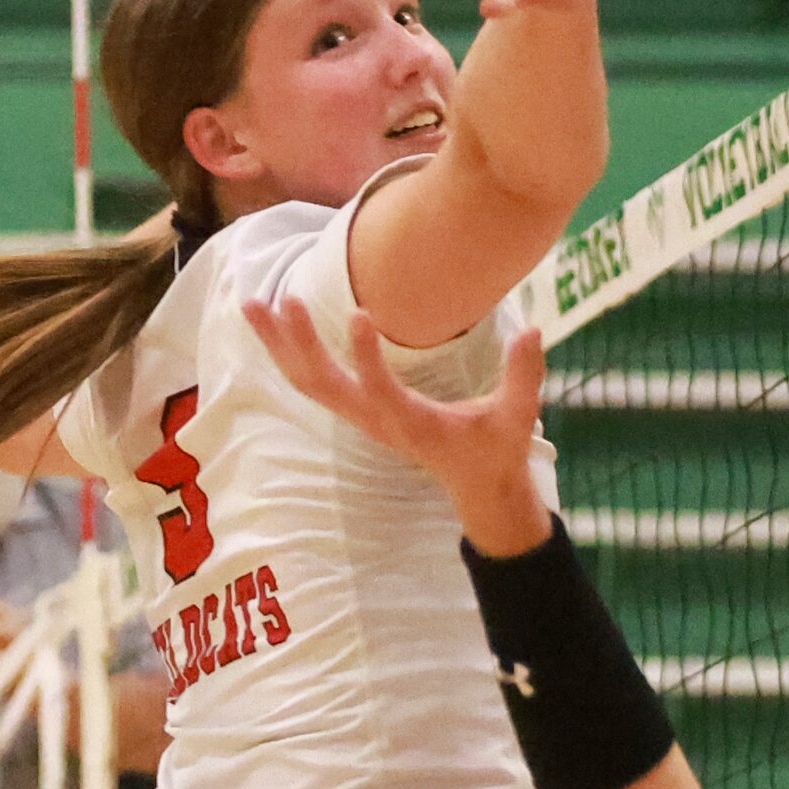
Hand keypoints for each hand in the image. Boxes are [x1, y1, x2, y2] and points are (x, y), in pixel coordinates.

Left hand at [245, 295, 553, 555]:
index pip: (381, 391)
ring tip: (253, 305)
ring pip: (309, 383)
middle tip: (282, 301)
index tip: (358, 312)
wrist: (478, 487)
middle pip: (323, 386)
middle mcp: (378, 422)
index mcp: (414, 425)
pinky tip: (276, 325)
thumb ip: (524, 376)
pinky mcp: (361, 411)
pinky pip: (314, 383)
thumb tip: (534, 330)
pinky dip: (290, 353)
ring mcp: (364, 418)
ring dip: (280, 346)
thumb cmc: (497, 449)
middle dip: (300, 345)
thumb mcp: (517, 417)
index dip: (365, 356)